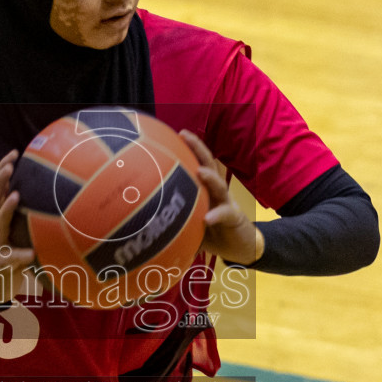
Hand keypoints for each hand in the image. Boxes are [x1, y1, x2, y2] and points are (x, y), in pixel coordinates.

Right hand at [0, 150, 37, 302]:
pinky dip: (21, 255)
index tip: (14, 152)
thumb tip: (57, 195)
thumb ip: (30, 215)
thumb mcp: (20, 230)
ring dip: (6, 209)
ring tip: (15, 197)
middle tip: (11, 167)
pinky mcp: (2, 263)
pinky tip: (31, 254)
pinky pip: (11, 258)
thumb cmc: (15, 252)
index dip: (2, 169)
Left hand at [180, 129, 262, 264]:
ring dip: (210, 178)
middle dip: (198, 148)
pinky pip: (225, 214)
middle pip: (208, 164)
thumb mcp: (189, 223)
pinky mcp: (234, 218)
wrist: (240, 247)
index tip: (170, 134)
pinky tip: (207, 218)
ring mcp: (226, 202)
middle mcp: (216, 191)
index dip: (185, 149)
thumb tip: (141, 220)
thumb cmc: (211, 233)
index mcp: (204, 190)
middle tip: (185, 135)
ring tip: (200, 172)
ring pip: (220, 185)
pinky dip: (216, 215)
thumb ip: (172, 218)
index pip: (194, 164)